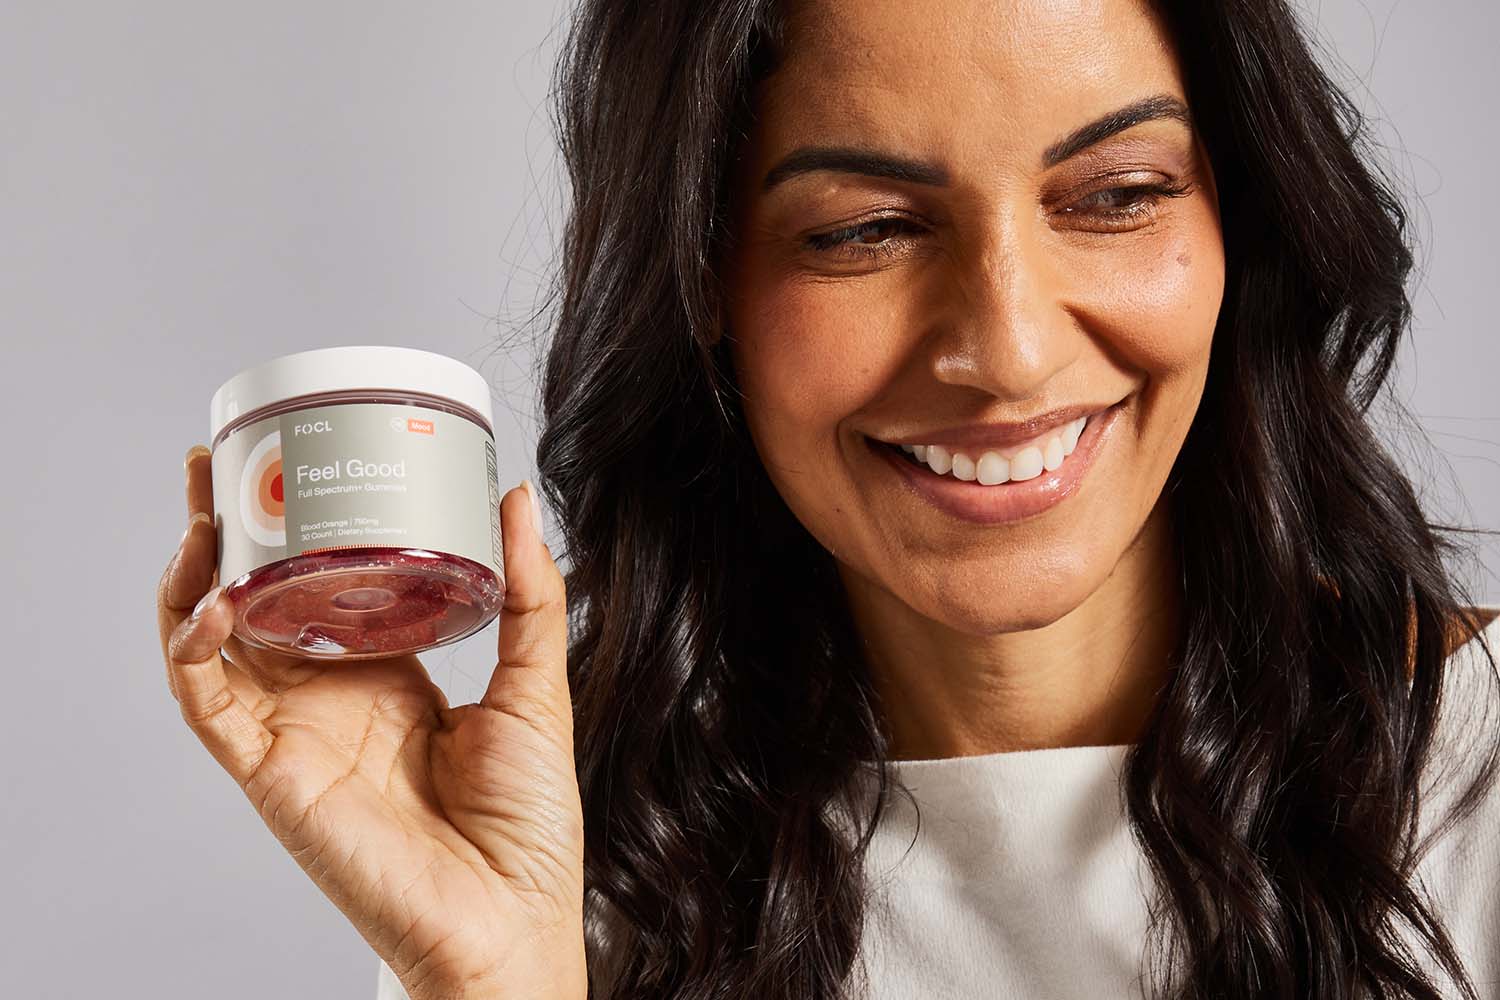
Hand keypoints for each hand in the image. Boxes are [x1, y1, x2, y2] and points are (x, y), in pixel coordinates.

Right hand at [156, 445, 584, 999]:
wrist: (508, 916)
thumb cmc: (526, 821)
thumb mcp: (536, 685)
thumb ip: (528, 593)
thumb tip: (520, 497)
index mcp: (388, 674)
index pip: (327, 586)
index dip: (303, 530)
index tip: (299, 465)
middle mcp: (332, 696)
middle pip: (261, 598)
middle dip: (234, 531)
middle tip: (225, 460)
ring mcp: (294, 731)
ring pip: (217, 639)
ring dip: (198, 572)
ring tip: (206, 509)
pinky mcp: (269, 770)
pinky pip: (209, 701)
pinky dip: (195, 647)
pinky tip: (213, 599)